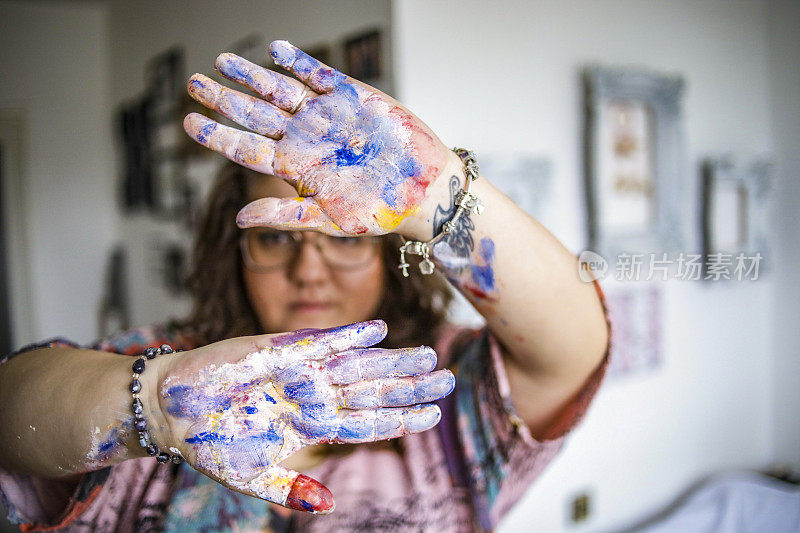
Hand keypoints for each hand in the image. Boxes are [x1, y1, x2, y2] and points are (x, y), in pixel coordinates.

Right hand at [144, 321, 453, 512]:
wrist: (173, 412)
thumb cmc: (213, 444)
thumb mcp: (255, 477)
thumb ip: (293, 488)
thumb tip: (329, 504)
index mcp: (313, 426)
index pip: (368, 423)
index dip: (401, 419)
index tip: (434, 413)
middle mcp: (315, 397)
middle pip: (373, 391)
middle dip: (410, 386)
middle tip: (447, 378)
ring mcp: (301, 372)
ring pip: (356, 366)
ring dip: (391, 360)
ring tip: (427, 355)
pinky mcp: (280, 349)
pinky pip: (321, 342)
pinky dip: (348, 336)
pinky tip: (379, 330)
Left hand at [183, 40, 451, 236]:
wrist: (425, 191)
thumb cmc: (379, 212)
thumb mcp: (328, 218)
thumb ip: (285, 215)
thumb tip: (238, 220)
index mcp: (295, 167)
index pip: (246, 148)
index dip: (216, 134)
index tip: (188, 121)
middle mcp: (305, 138)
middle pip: (255, 113)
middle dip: (224, 98)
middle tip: (193, 83)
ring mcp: (326, 115)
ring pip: (280, 90)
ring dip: (252, 75)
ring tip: (222, 61)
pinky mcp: (352, 97)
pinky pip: (318, 75)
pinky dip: (298, 62)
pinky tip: (275, 51)